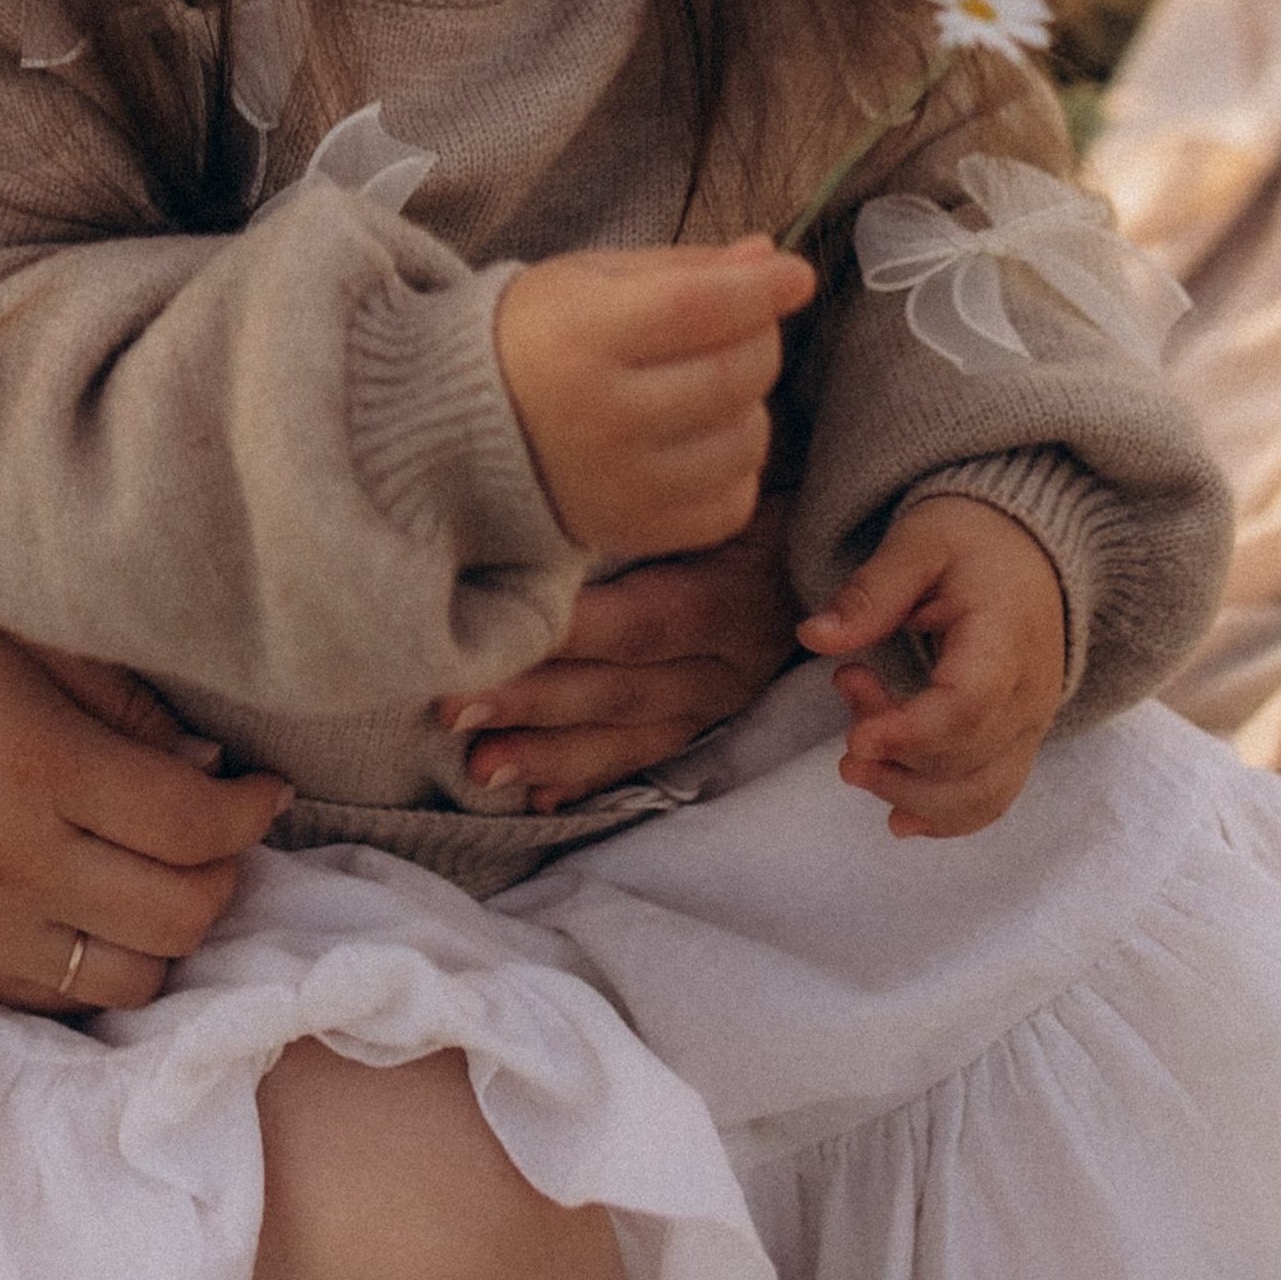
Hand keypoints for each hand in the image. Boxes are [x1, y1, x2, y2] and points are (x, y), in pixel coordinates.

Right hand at [0, 609, 287, 1014]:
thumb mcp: (21, 643)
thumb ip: (126, 704)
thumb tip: (209, 774)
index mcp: (40, 766)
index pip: (190, 822)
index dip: (251, 810)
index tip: (265, 788)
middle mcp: (19, 863)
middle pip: (182, 912)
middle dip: (226, 873)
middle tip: (217, 833)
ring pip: (139, 977)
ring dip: (174, 931)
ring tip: (163, 878)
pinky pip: (72, 1002)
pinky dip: (109, 965)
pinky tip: (104, 912)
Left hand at [438, 496, 799, 806]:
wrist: (829, 529)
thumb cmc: (763, 486)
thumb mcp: (730, 480)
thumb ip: (660, 498)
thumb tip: (566, 478)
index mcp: (733, 594)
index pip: (639, 623)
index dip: (565, 637)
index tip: (488, 636)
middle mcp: (731, 659)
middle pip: (622, 689)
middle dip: (533, 704)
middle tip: (451, 709)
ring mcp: (723, 697)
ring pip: (630, 736)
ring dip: (551, 755)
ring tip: (480, 770)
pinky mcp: (712, 718)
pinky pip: (647, 757)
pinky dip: (592, 778)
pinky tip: (540, 801)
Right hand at [493, 236, 808, 563]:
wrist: (456, 427)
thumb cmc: (535, 335)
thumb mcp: (593, 279)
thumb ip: (685, 267)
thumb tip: (770, 258)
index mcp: (583, 335)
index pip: (699, 307)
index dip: (760, 289)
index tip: (797, 275)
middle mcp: (601, 416)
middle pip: (732, 373)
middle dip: (759, 337)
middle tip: (740, 323)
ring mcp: (620, 483)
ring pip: (745, 440)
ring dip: (750, 404)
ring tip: (711, 384)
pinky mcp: (633, 531)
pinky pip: (732, 503)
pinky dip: (735, 466)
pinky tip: (701, 439)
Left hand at [798, 495, 1067, 837]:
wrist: (1031, 547)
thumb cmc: (973, 538)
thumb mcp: (917, 543)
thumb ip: (869, 593)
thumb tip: (812, 636)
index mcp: (1008, 638)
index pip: (970, 708)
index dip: (910, 733)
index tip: (855, 738)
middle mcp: (1030, 694)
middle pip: (969, 761)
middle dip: (894, 757)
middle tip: (844, 693)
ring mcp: (1030, 724)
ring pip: (982, 793)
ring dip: (910, 793)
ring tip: (855, 761)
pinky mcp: (1018, 740)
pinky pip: (992, 796)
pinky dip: (946, 817)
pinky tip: (898, 820)